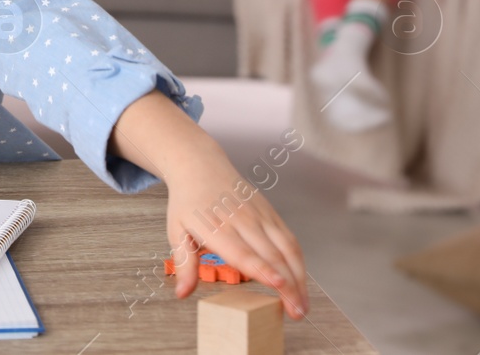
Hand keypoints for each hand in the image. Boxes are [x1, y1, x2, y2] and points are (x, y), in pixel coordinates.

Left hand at [164, 149, 308, 318]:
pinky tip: (301, 281)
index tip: (278, 285)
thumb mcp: (176, 231)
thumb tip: (182, 293)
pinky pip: (289, 239)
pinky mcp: (271, 213)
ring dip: (299, 277)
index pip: (243, 252)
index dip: (262, 269)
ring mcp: (260, 215)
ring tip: (302, 305)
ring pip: (287, 248)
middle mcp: (242, 220)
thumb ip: (184, 264)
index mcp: (217, 227)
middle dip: (288, 285)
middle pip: (272, 255)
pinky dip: (298, 261)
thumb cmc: (188, 202)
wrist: (201, 166)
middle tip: (297, 314)